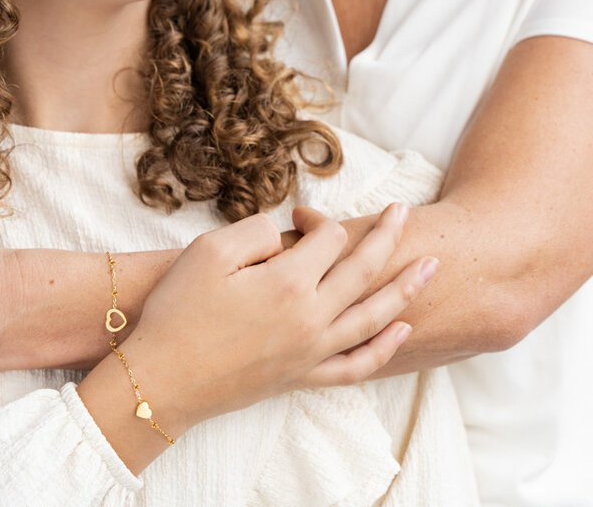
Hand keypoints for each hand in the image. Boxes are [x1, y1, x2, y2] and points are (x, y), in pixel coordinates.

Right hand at [118, 202, 436, 433]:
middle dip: (387, 237)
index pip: (329, 238)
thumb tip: (283, 231)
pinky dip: (385, 347)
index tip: (298, 217)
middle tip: (404, 212)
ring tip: (431, 268)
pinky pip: (357, 365)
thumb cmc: (179, 311)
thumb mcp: (209, 251)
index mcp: (289, 282)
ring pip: (374, 316)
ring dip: (405, 289)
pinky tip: (403, 331)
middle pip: (363, 270)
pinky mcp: (302, 376)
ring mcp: (311, 351)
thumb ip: (256, 230)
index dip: (318, 218)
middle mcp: (311, 317)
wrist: (161, 381)